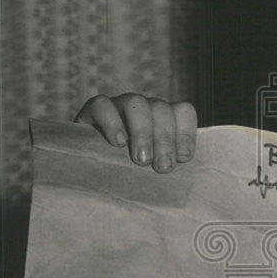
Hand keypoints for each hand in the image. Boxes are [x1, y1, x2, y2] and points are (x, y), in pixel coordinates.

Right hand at [74, 93, 196, 172]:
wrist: (90, 169)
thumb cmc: (128, 173)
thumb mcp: (151, 171)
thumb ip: (166, 166)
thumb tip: (178, 171)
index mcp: (163, 119)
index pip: (183, 112)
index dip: (186, 133)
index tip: (183, 158)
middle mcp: (145, 109)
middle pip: (161, 109)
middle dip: (165, 140)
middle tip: (163, 167)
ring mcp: (120, 105)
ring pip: (136, 104)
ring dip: (142, 132)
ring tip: (141, 160)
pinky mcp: (95, 109)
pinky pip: (103, 105)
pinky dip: (112, 123)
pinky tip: (118, 144)